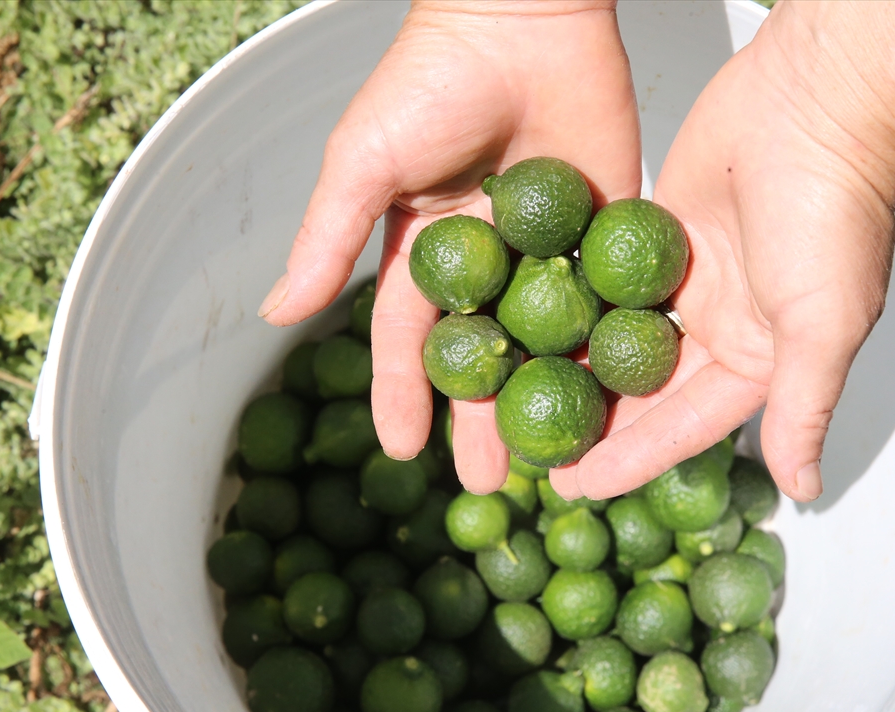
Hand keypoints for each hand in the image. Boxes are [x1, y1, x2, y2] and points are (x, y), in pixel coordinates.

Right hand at [260, 0, 640, 492]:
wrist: (522, 16)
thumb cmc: (430, 81)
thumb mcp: (364, 162)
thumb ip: (327, 238)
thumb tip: (277, 316)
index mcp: (428, 250)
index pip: (409, 338)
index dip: (402, 393)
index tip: (401, 450)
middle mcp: (490, 262)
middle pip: (484, 357)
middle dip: (481, 418)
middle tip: (485, 483)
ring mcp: (551, 252)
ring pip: (550, 343)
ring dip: (549, 402)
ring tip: (555, 462)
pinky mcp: (609, 230)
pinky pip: (610, 299)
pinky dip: (613, 347)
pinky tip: (616, 400)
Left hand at [549, 0, 894, 502]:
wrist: (814, 102)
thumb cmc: (829, 214)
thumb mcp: (824, 324)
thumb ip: (804, 406)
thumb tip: (803, 489)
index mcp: (758, 359)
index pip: (685, 422)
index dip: (633, 456)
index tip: (578, 485)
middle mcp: (718, 327)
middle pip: (642, 387)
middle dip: (592, 421)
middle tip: (532, 450)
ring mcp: (683, 280)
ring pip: (615, 334)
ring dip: (572, 363)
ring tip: (511, 392)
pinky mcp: (652, 232)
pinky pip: (605, 277)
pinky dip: (571, 299)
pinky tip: (519, 320)